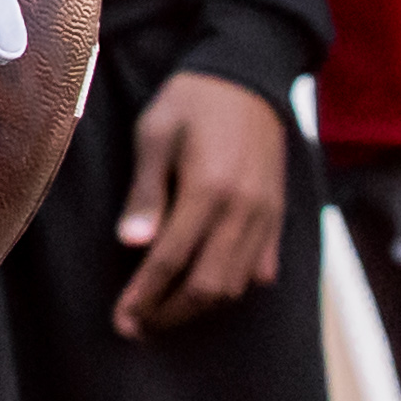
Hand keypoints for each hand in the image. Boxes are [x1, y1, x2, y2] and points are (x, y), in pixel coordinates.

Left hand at [113, 71, 290, 334]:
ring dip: (199, 307)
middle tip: (138, 327)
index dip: (144, 296)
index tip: (122, 320)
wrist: (247, 73)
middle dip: (170, 314)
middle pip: (208, 285)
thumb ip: (146, 191)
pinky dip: (233, 287)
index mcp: (207, 189)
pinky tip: (206, 288)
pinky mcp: (278, 215)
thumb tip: (131, 244)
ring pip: (236, 284)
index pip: (170, 260)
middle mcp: (243, 210)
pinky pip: (260, 269)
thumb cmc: (191, 100)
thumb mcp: (156, 133)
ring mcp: (266, 215)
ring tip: (165, 312)